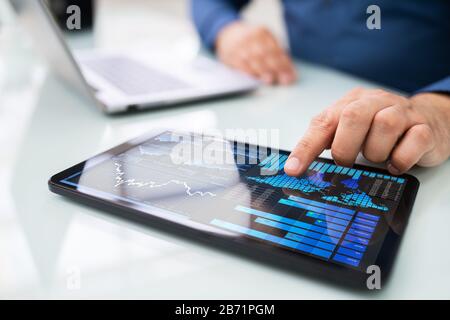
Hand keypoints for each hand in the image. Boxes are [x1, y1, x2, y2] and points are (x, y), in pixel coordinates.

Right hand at [216, 21, 296, 84]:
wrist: (226, 35)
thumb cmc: (250, 42)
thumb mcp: (262, 40)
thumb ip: (275, 53)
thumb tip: (289, 70)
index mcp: (264, 32)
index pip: (277, 50)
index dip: (285, 64)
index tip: (292, 76)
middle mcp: (252, 37)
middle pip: (267, 54)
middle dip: (277, 68)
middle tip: (284, 80)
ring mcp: (241, 45)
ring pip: (254, 59)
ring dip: (263, 71)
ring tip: (270, 80)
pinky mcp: (231, 54)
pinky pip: (241, 64)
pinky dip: (248, 71)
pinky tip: (255, 77)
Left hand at [284, 88, 449, 175]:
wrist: (429, 117)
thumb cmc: (380, 127)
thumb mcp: (350, 129)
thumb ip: (328, 140)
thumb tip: (300, 165)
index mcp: (351, 102)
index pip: (323, 122)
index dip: (306, 147)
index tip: (294, 169)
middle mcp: (376, 102)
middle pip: (353, 116)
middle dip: (345, 147)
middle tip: (347, 161)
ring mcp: (403, 112)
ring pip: (384, 126)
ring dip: (376, 152)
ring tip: (376, 157)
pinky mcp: (425, 128)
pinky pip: (413, 142)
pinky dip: (401, 159)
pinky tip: (395, 163)